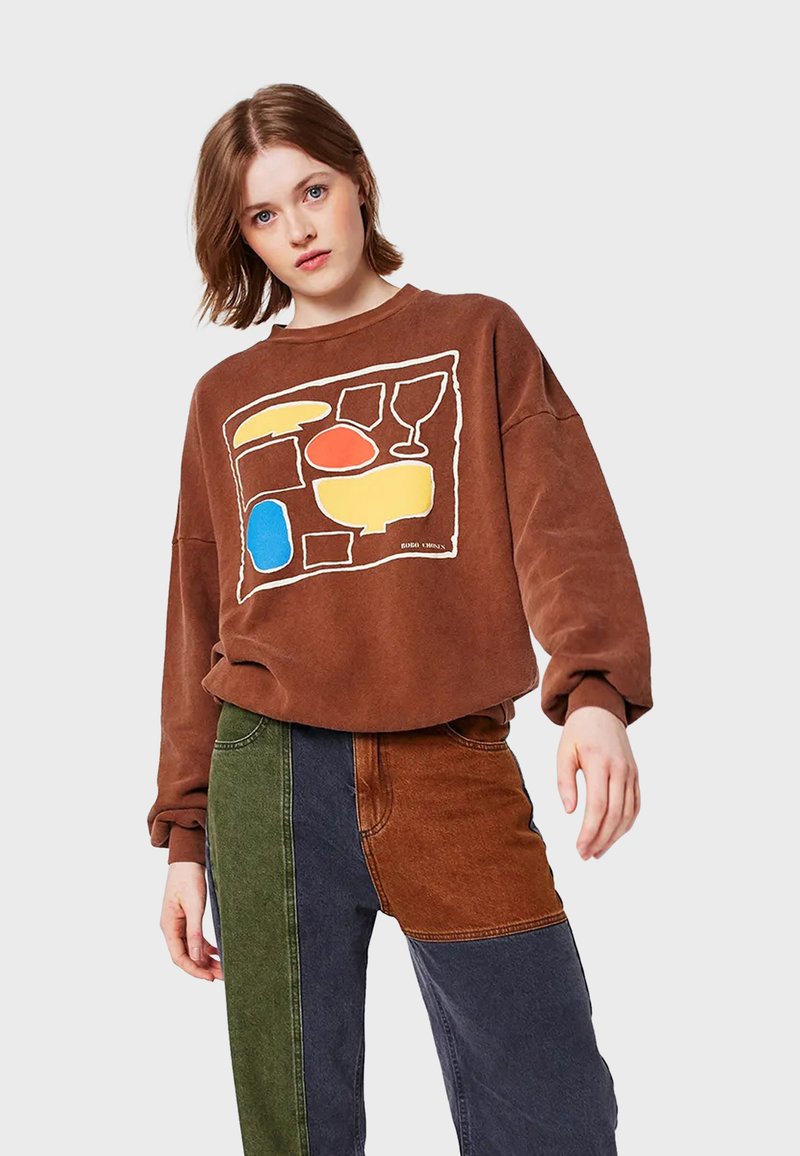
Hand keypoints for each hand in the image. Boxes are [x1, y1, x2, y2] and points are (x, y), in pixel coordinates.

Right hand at [160, 861, 222, 980]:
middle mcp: (172, 928)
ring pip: (192, 949)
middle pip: (186, 956)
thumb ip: (194, 932)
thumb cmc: (188, 878)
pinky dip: (206, 947)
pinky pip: (195, 938)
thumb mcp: (194, 905)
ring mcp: (179, 923)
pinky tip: (217, 951)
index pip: (179, 957)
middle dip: (203, 967)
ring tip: (223, 967)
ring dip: (206, 959)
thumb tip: (195, 957)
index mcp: (169, 926)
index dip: (194, 970)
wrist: (188, 858)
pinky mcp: (187, 918)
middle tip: (222, 975)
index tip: (210, 978)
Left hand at [556, 706, 640, 859]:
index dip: (590, 832)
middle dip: (600, 839)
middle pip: (614, 814)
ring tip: (597, 851)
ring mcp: (631, 773)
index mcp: (599, 763)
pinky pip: (635, 805)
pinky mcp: (636, 775)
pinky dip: (626, 824)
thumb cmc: (578, 732)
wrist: (602, 710)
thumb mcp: (564, 752)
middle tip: (585, 855)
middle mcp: (620, 769)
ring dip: (614, 837)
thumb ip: (564, 782)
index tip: (579, 848)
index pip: (598, 806)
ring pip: (628, 813)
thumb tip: (570, 812)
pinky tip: (613, 836)